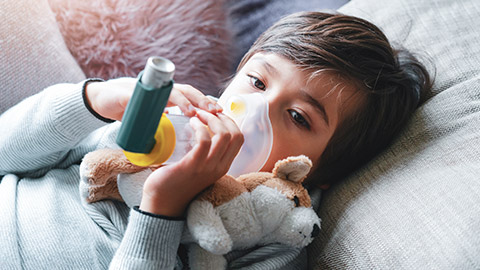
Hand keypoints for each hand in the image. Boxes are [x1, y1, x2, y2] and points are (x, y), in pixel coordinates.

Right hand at [85, 79, 222, 120]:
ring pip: (171, 91)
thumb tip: (184, 144)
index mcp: (169, 96)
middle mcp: (161, 90)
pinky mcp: (132, 94)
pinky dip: (158, 102)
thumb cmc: (132, 110)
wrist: (104, 101)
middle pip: (187, 91)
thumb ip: (167, 124)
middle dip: (202, 101)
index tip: (221, 113)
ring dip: (185, 100)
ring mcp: (147, 90)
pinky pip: (147, 96)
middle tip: (216, 111)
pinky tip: (167, 110)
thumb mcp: (154, 119)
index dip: (207, 104)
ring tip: (196, 112)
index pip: (193, 97)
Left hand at [139, 110, 243, 216]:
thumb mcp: (198, 167)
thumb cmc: (176, 182)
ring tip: (197, 115)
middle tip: (204, 112)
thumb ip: (203, 153)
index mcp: (223, 166)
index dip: (230, 121)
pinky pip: (204, 141)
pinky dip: (199, 128)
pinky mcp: (192, 166)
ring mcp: (208, 168)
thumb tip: (199, 129)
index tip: (214, 114)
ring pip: (223, 135)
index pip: (239, 138)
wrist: (162, 204)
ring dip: (211, 119)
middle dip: (221, 117)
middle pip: (235, 134)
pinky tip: (191, 123)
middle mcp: (219, 167)